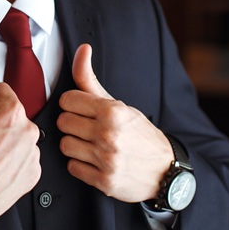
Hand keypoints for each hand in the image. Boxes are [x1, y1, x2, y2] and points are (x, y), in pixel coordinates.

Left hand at [57, 44, 172, 201]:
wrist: (165, 169)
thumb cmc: (139, 133)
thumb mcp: (118, 104)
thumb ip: (91, 80)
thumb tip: (82, 49)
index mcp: (112, 111)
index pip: (67, 100)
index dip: (73, 105)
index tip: (82, 110)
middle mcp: (109, 134)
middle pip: (63, 122)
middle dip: (73, 124)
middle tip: (88, 128)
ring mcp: (106, 158)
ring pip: (65, 145)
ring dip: (75, 145)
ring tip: (90, 145)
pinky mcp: (104, 181)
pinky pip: (73, 167)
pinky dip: (80, 164)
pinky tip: (94, 160)